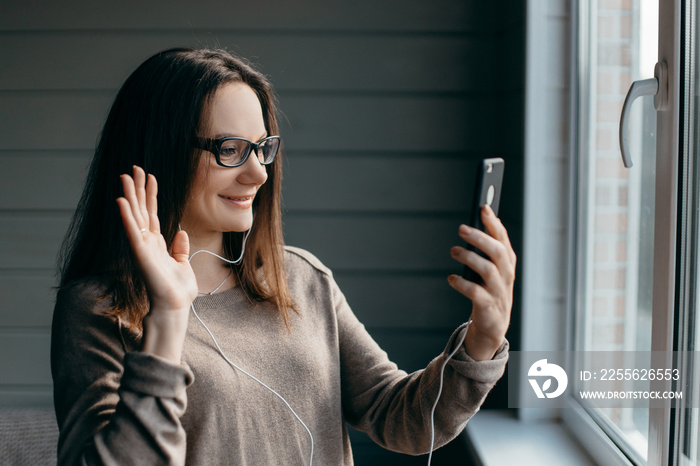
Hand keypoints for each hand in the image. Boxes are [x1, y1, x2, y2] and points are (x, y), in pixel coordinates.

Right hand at [116, 166, 197, 360]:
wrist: (175, 306)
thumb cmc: (178, 290)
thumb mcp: (183, 264)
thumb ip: (180, 248)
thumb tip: (181, 233)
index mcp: (157, 243)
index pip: (152, 213)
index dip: (151, 194)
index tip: (149, 176)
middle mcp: (147, 242)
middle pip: (141, 209)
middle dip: (138, 188)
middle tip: (134, 168)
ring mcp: (142, 246)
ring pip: (134, 215)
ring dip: (129, 195)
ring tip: (126, 176)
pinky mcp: (141, 253)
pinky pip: (132, 231)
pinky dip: (126, 216)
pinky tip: (121, 201)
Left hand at [448, 205, 515, 359]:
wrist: (492, 325)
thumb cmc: (489, 290)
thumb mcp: (491, 268)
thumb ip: (487, 247)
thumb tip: (476, 222)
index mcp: (507, 263)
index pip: (503, 239)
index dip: (494, 223)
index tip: (483, 207)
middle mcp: (506, 275)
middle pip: (497, 252)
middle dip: (480, 238)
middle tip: (461, 229)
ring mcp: (499, 291)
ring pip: (488, 270)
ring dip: (469, 258)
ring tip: (454, 250)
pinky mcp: (488, 306)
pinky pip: (476, 293)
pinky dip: (462, 284)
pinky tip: (451, 278)